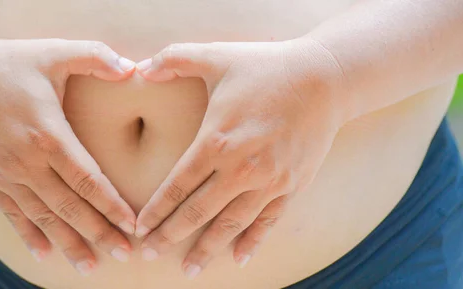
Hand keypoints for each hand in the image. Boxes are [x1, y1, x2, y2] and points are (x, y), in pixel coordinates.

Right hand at [0, 37, 137, 275]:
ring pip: (42, 217)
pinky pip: (12, 213)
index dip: (112, 206)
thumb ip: (95, 57)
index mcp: (48, 134)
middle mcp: (27, 161)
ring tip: (91, 266)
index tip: (134, 226)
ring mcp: (6, 173)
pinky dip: (29, 235)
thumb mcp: (54, 51)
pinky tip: (43, 253)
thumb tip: (134, 69)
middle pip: (70, 207)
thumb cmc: (13, 62)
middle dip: (99, 233)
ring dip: (68, 243)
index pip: (88, 180)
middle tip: (125, 254)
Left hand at [134, 40, 346, 277]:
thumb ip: (173, 59)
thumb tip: (137, 68)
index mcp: (217, 140)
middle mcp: (241, 168)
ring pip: (230, 225)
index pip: (178, 186)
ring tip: (189, 270)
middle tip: (149, 254)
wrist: (326, 78)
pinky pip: (267, 222)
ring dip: (207, 249)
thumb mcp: (216, 56)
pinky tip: (237, 259)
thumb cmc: (266, 66)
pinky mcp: (292, 186)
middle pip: (198, 212)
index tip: (139, 229)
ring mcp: (269, 181)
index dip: (156, 211)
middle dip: (170, 236)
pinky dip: (252, 242)